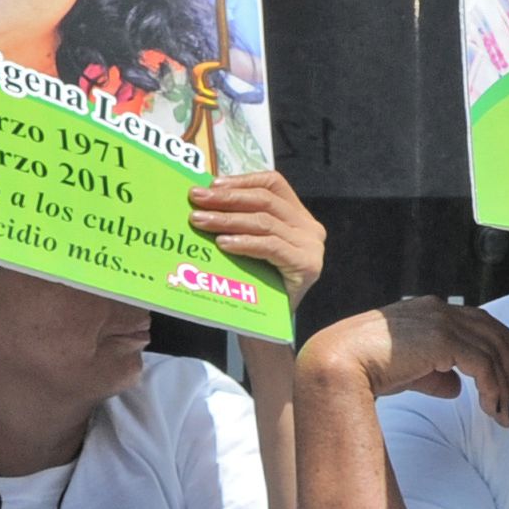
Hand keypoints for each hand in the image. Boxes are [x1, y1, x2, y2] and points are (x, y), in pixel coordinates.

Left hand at [191, 171, 328, 304]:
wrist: (268, 328)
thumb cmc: (254, 284)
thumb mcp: (249, 245)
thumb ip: (240, 221)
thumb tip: (204, 196)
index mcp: (299, 216)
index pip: (274, 184)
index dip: (243, 180)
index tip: (212, 184)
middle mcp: (310, 228)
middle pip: (266, 200)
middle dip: (228, 198)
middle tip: (196, 198)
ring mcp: (312, 246)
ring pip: (265, 222)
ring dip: (228, 220)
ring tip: (200, 221)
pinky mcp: (307, 265)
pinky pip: (271, 246)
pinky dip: (244, 242)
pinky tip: (223, 243)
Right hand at [299, 294, 508, 423]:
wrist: (340, 362)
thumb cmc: (364, 367)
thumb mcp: (407, 370)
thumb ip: (434, 374)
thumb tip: (456, 388)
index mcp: (429, 310)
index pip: (477, 320)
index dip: (501, 339)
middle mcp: (439, 310)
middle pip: (491, 333)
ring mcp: (442, 321)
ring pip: (492, 351)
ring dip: (505, 384)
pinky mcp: (444, 340)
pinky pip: (483, 366)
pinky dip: (493, 389)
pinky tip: (493, 409)